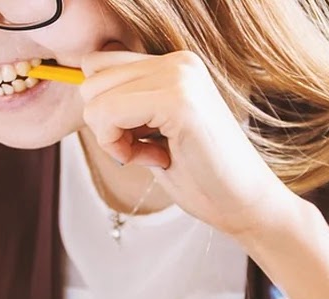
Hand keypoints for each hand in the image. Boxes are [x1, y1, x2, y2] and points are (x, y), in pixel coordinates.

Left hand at [79, 49, 303, 239]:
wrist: (246, 205)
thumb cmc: (202, 176)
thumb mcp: (155, 130)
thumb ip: (127, 104)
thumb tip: (83, 91)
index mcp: (176, 64)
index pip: (99, 66)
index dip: (107, 110)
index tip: (142, 139)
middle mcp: (179, 62)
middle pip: (91, 78)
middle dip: (106, 123)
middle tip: (147, 150)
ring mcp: (180, 77)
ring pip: (94, 97)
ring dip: (112, 136)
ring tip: (155, 154)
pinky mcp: (178, 101)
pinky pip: (107, 114)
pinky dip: (119, 147)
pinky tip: (157, 159)